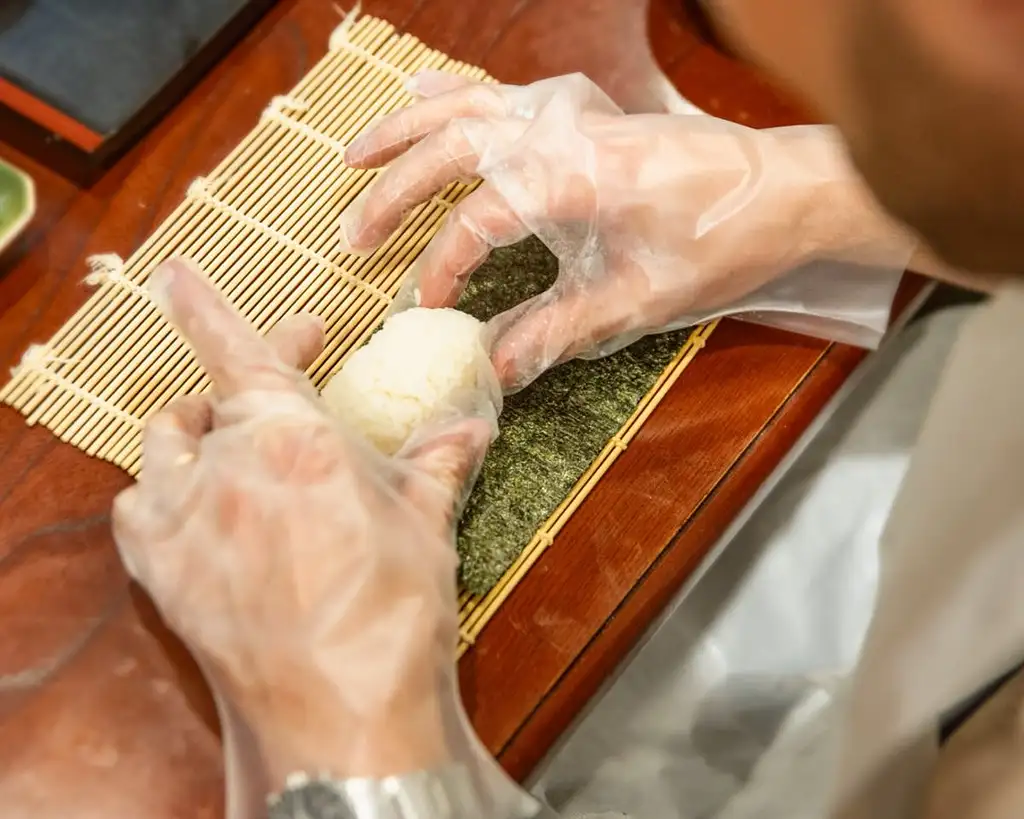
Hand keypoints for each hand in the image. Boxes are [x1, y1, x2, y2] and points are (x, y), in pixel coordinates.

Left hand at [111, 259, 493, 796]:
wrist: (343, 712)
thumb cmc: (390, 615)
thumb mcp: (425, 524)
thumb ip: (438, 461)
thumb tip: (469, 426)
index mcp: (296, 440)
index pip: (236, 351)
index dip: (203, 305)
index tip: (175, 273)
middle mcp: (228, 467)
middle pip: (211, 398)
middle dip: (242, 380)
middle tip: (283, 378)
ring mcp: (187, 520)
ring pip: (164, 446)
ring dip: (194, 431)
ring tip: (229, 438)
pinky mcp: (163, 571)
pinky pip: (140, 506)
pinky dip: (161, 490)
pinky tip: (195, 503)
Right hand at [342, 72, 914, 389]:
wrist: (788, 189)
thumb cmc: (726, 241)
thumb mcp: (642, 301)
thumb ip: (559, 332)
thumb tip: (492, 368)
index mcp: (579, 178)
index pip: (481, 217)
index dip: (443, 266)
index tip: (425, 307)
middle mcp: (565, 132)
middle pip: (454, 147)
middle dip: (395, 192)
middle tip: (353, 235)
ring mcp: (572, 114)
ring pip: (468, 105)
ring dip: (406, 130)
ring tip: (355, 157)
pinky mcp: (582, 113)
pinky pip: (501, 93)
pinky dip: (454, 96)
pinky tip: (422, 95)